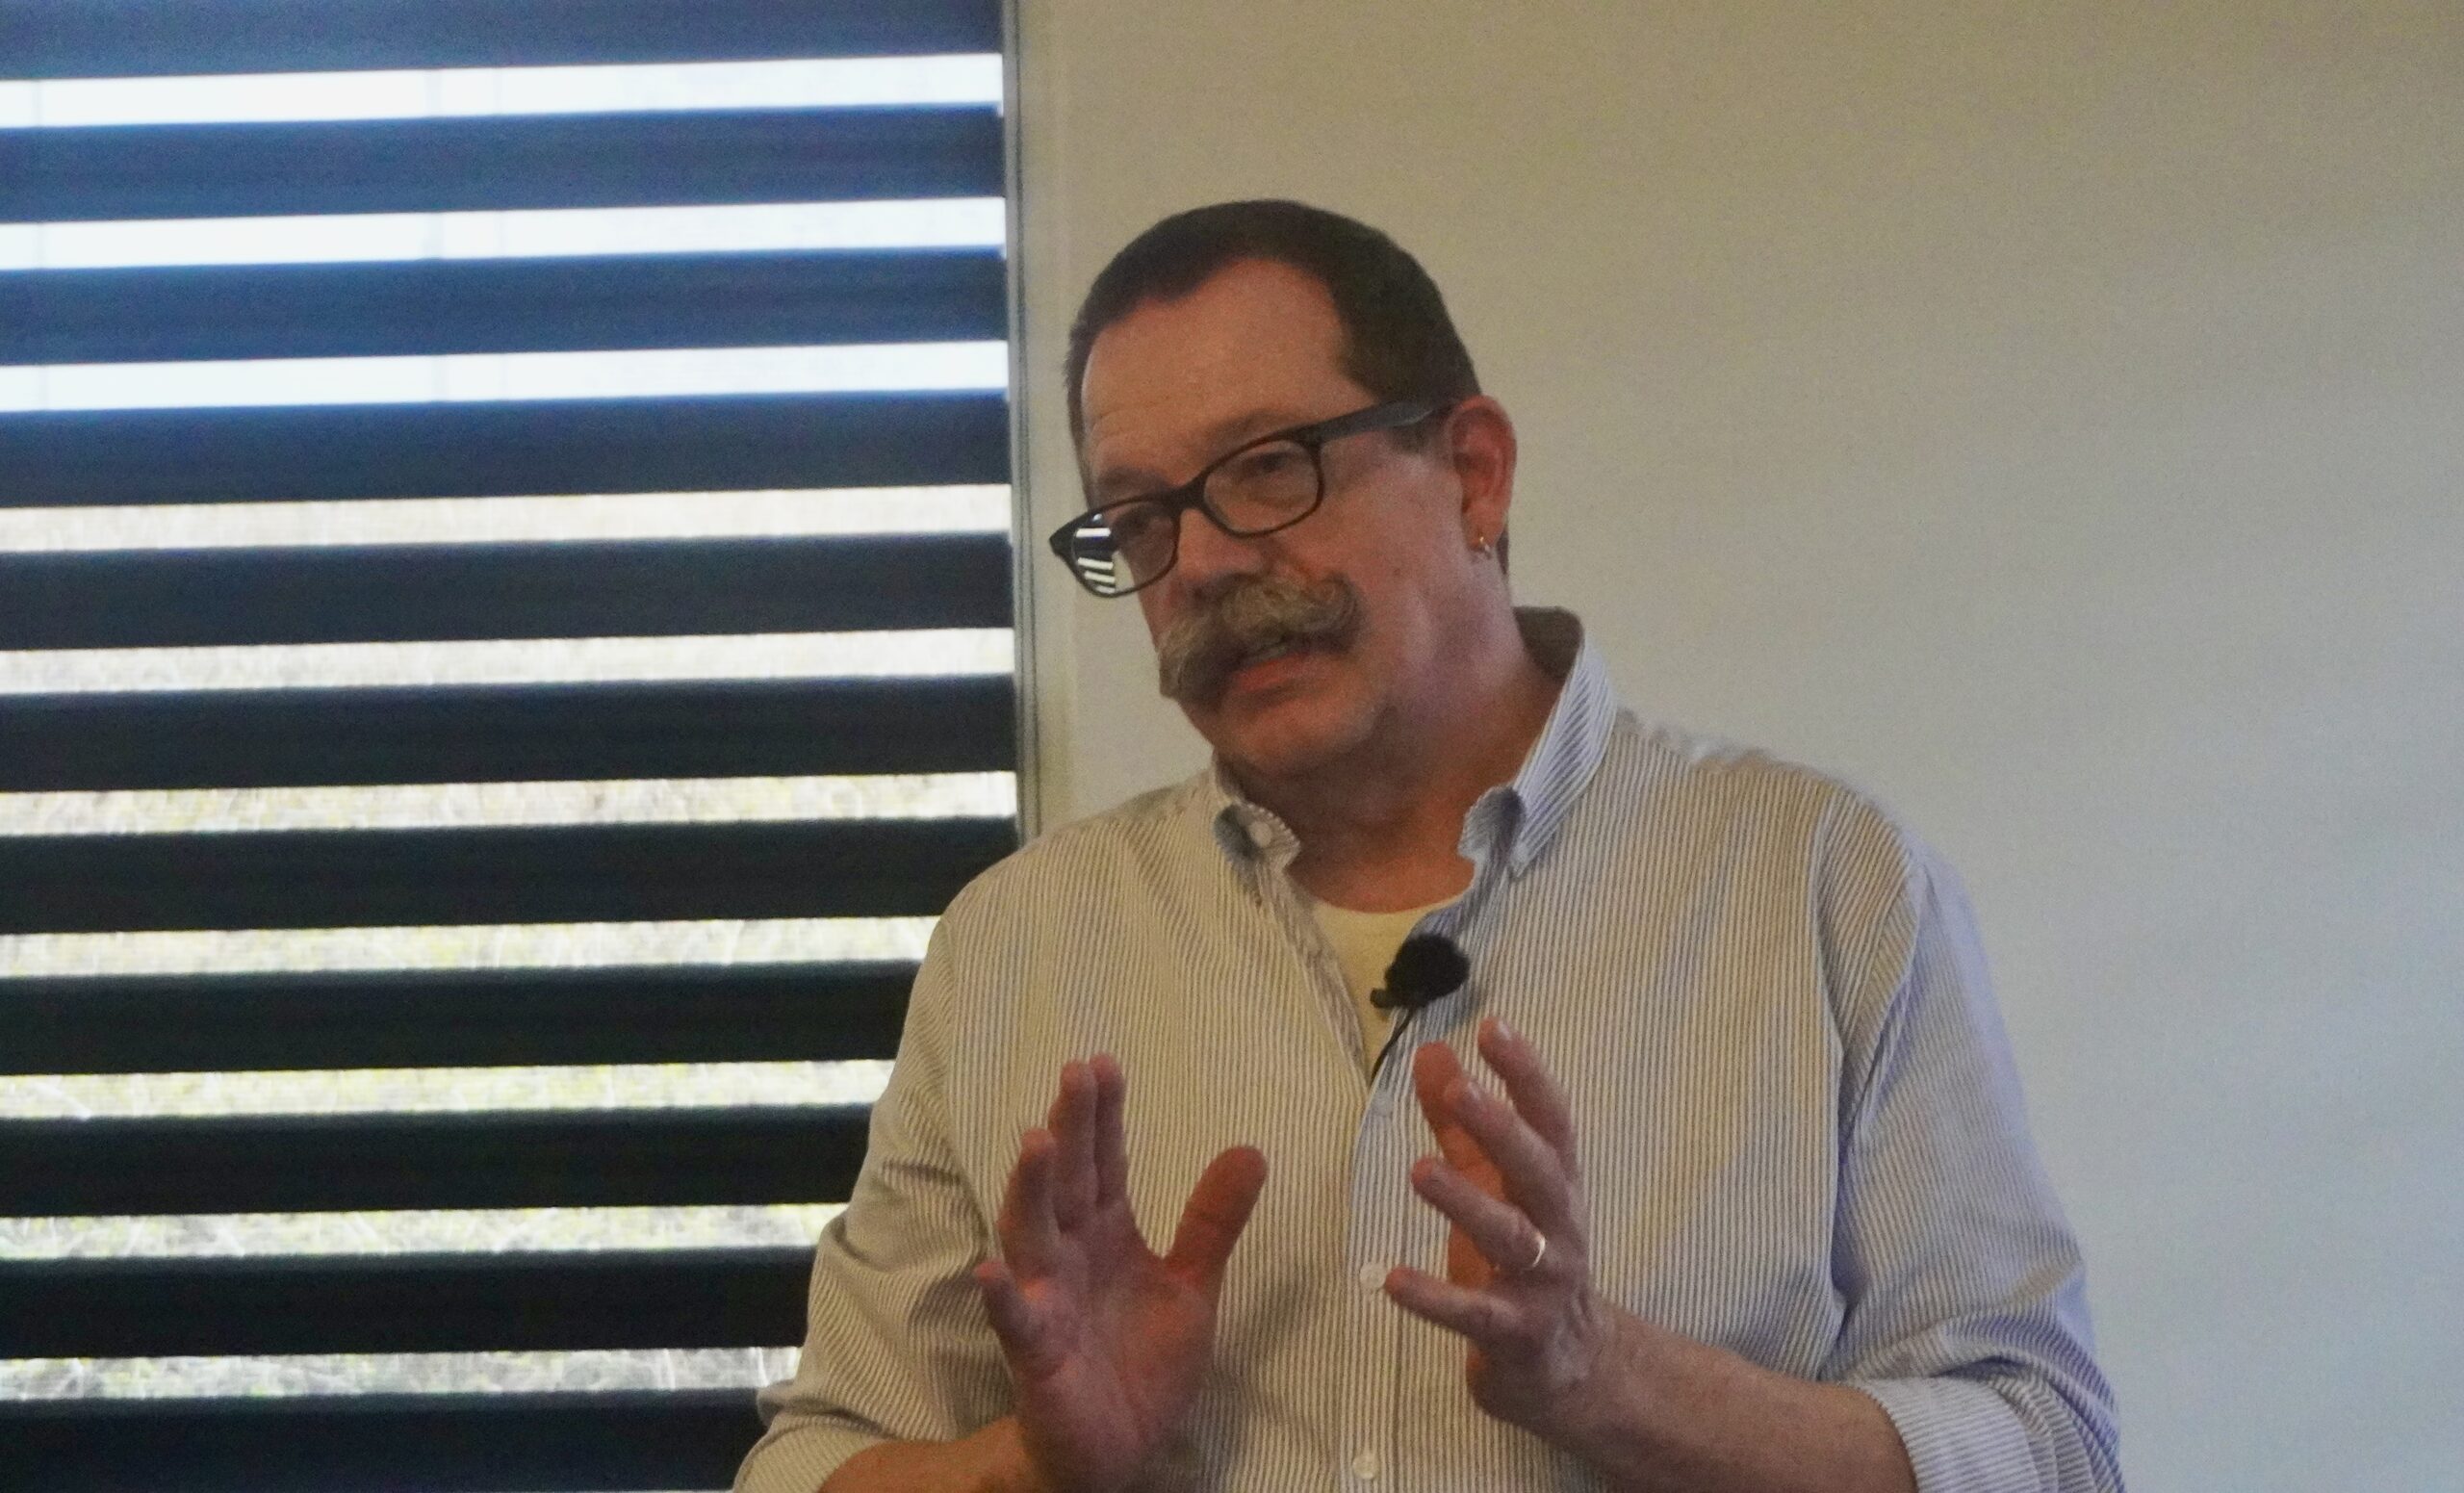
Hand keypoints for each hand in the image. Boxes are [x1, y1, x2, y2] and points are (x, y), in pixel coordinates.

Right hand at [975, 1055, 1266, 1492]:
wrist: (1119, 1449)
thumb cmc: (1143, 1363)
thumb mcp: (1193, 1287)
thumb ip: (1213, 1222)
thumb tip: (1251, 1149)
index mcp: (1107, 1234)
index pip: (1104, 1163)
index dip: (1103, 1116)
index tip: (1103, 1063)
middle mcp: (1070, 1255)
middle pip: (1067, 1182)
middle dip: (1070, 1129)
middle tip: (1075, 1073)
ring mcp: (1048, 1300)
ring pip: (1031, 1234)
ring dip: (1029, 1189)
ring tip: (1034, 1139)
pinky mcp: (1036, 1353)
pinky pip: (1015, 1321)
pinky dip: (1002, 1295)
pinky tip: (992, 1269)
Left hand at [1384, 1018, 1620, 1439]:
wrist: (1570, 1367)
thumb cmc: (1525, 1260)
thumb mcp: (1496, 1187)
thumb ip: (1461, 1124)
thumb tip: (1432, 1051)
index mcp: (1555, 1184)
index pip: (1550, 1119)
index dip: (1526, 1073)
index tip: (1494, 1027)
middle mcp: (1559, 1227)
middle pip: (1537, 1170)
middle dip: (1502, 1128)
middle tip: (1461, 1090)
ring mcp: (1542, 1283)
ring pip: (1510, 1237)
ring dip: (1467, 1203)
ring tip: (1420, 1170)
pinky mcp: (1516, 1334)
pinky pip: (1476, 1314)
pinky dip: (1435, 1298)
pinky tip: (1390, 1280)